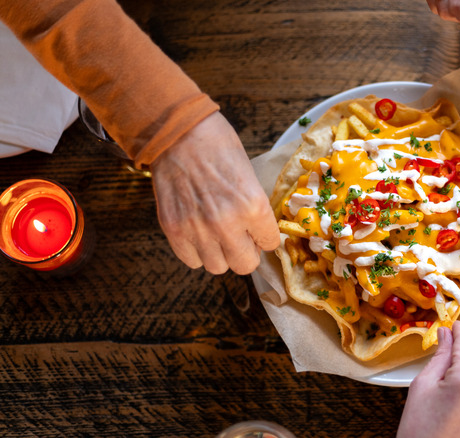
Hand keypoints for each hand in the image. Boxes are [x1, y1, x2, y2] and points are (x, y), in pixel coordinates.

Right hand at [150, 112, 279, 274]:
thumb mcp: (250, 175)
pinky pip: (192, 260)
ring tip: (217, 234)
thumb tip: (258, 233)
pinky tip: (198, 232)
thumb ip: (255, 208)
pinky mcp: (174, 230)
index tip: (258, 230)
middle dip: (246, 252)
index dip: (264, 236)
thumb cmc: (218, 146)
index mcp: (253, 206)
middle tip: (240, 237)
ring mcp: (198, 229)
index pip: (270, 243)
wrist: (177, 133)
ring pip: (218, 267)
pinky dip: (197, 251)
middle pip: (245, 265)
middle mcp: (227, 223)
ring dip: (220, 254)